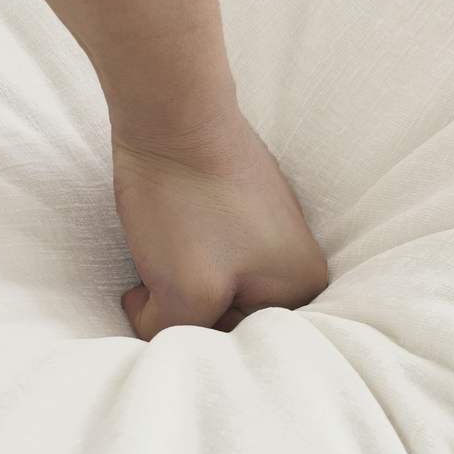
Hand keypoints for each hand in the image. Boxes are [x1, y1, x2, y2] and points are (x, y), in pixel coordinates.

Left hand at [112, 106, 327, 340]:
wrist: (170, 110)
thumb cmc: (183, 200)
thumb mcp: (184, 291)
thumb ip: (177, 335)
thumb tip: (154, 326)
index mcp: (301, 286)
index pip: (236, 343)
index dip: (187, 328)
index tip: (159, 300)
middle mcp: (298, 259)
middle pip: (227, 314)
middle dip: (183, 302)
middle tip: (152, 277)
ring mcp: (270, 228)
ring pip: (212, 282)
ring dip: (176, 276)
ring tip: (157, 246)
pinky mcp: (240, 205)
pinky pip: (208, 250)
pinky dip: (179, 249)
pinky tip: (162, 226)